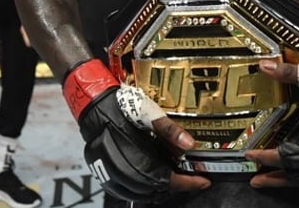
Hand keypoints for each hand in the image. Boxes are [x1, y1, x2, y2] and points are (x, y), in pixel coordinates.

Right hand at [65, 60, 209, 200]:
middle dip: (177, 186)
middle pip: (155, 189)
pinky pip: (126, 191)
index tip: (202, 181)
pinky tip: (151, 180)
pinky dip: (143, 189)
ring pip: (141, 194)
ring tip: (174, 179)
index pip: (166, 179)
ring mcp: (111, 174)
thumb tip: (190, 144)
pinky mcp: (105, 174)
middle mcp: (122, 169)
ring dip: (160, 189)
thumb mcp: (149, 112)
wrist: (95, 104)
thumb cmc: (120, 106)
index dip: (187, 183)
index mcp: (135, 154)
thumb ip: (170, 130)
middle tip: (192, 179)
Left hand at [247, 48, 298, 188]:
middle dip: (274, 176)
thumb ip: (289, 73)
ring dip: (288, 181)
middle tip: (255, 178)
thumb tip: (265, 65)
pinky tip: (296, 178)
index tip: (252, 154)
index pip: (290, 154)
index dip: (269, 157)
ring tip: (270, 181)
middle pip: (298, 173)